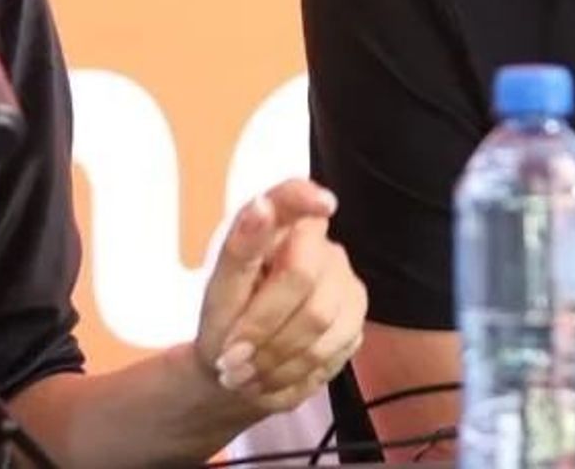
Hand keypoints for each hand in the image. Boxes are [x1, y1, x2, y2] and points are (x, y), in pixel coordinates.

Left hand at [195, 178, 366, 413]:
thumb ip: (240, 250)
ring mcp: (344, 280)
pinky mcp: (355, 319)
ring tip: (246, 376)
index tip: (322, 204)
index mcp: (278, 224)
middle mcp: (319, 243)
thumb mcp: (219, 291)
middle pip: (303, 276)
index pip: (292, 198)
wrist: (240, 369)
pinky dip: (296, 373)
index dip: (306, 197)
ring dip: (276, 358)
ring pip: (321, 320)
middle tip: (231, 361)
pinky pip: (333, 350)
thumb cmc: (225, 320)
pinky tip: (273, 376)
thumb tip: (262, 205)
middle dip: (263, 326)